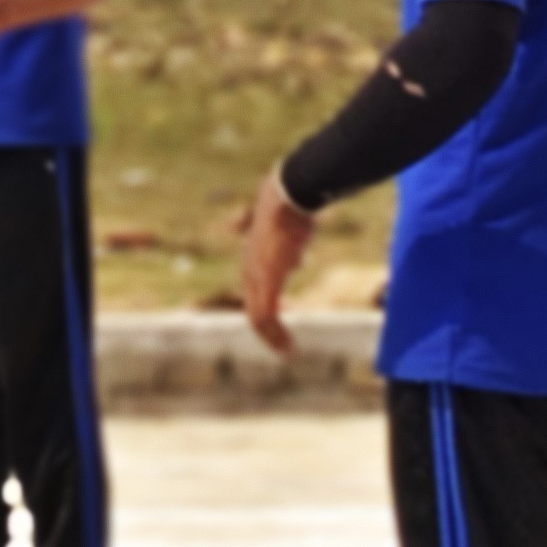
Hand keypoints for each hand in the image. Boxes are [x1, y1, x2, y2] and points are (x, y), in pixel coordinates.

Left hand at [235, 170, 314, 358]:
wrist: (288, 195)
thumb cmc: (292, 210)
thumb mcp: (290, 235)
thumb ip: (289, 250)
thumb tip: (296, 260)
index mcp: (254, 260)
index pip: (255, 295)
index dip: (267, 314)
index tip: (281, 327)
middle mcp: (250, 270)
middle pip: (253, 311)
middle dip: (269, 333)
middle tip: (284, 348)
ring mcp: (256, 275)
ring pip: (257, 317)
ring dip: (273, 338)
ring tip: (288, 351)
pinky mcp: (267, 279)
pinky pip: (265, 315)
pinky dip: (275, 335)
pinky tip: (288, 346)